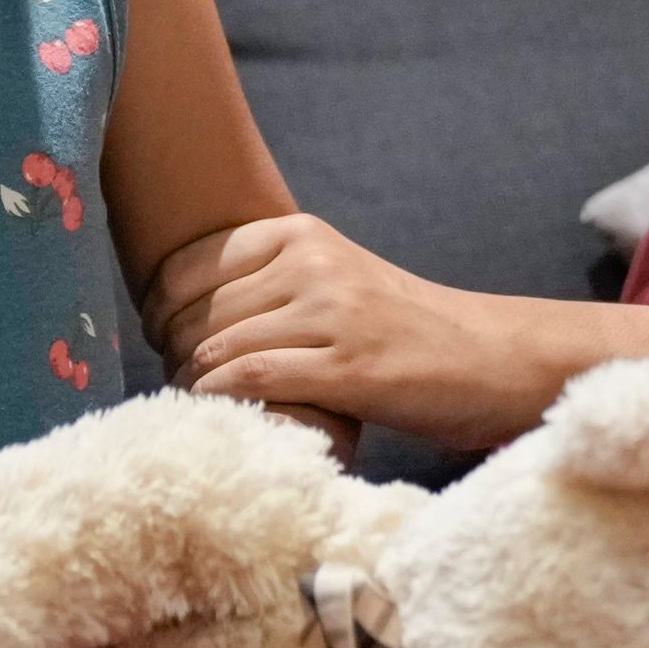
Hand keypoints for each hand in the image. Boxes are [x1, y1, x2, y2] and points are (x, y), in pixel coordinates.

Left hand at [148, 215, 589, 449]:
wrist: (488, 359)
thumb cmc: (401, 329)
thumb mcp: (335, 279)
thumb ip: (268, 280)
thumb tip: (176, 309)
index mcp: (302, 234)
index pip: (190, 266)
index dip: (160, 310)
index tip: (161, 342)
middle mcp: (314, 263)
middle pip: (200, 312)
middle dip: (178, 354)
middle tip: (182, 384)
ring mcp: (332, 313)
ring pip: (220, 346)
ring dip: (198, 384)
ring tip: (203, 405)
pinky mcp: (348, 367)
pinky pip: (252, 379)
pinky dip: (224, 400)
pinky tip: (224, 414)